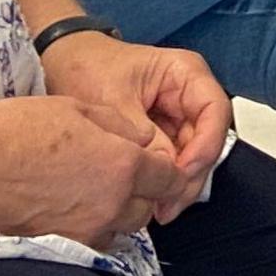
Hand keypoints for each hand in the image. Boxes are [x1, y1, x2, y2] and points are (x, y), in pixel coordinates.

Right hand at [0, 93, 182, 246]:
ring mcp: (86, 230)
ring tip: (96, 191)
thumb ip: (121, 126)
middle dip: (144, 192)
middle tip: (124, 174)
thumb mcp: (77, 108)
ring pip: (122, 228)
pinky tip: (74, 208)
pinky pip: (93, 241)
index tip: (160, 165)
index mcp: (122, 166)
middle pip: (148, 208)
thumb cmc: (18, 128)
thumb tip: (144, 139)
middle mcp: (111, 205)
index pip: (169, 178)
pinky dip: (93, 227)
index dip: (168, 170)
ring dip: (119, 212)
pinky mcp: (60, 245)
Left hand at [39, 32, 229, 222]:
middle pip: (208, 140)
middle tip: (168, 206)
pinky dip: (166, 182)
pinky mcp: (165, 134)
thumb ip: (145, 138)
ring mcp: (178, 117)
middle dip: (190, 175)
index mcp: (185, 74)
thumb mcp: (114, 102)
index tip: (181, 174)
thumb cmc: (87, 69)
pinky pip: (175, 162)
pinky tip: (152, 201)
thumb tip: (166, 173)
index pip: (215, 111)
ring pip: (194, 156)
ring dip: (179, 184)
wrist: (61, 65)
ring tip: (159, 210)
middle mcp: (189, 95)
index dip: (206, 146)